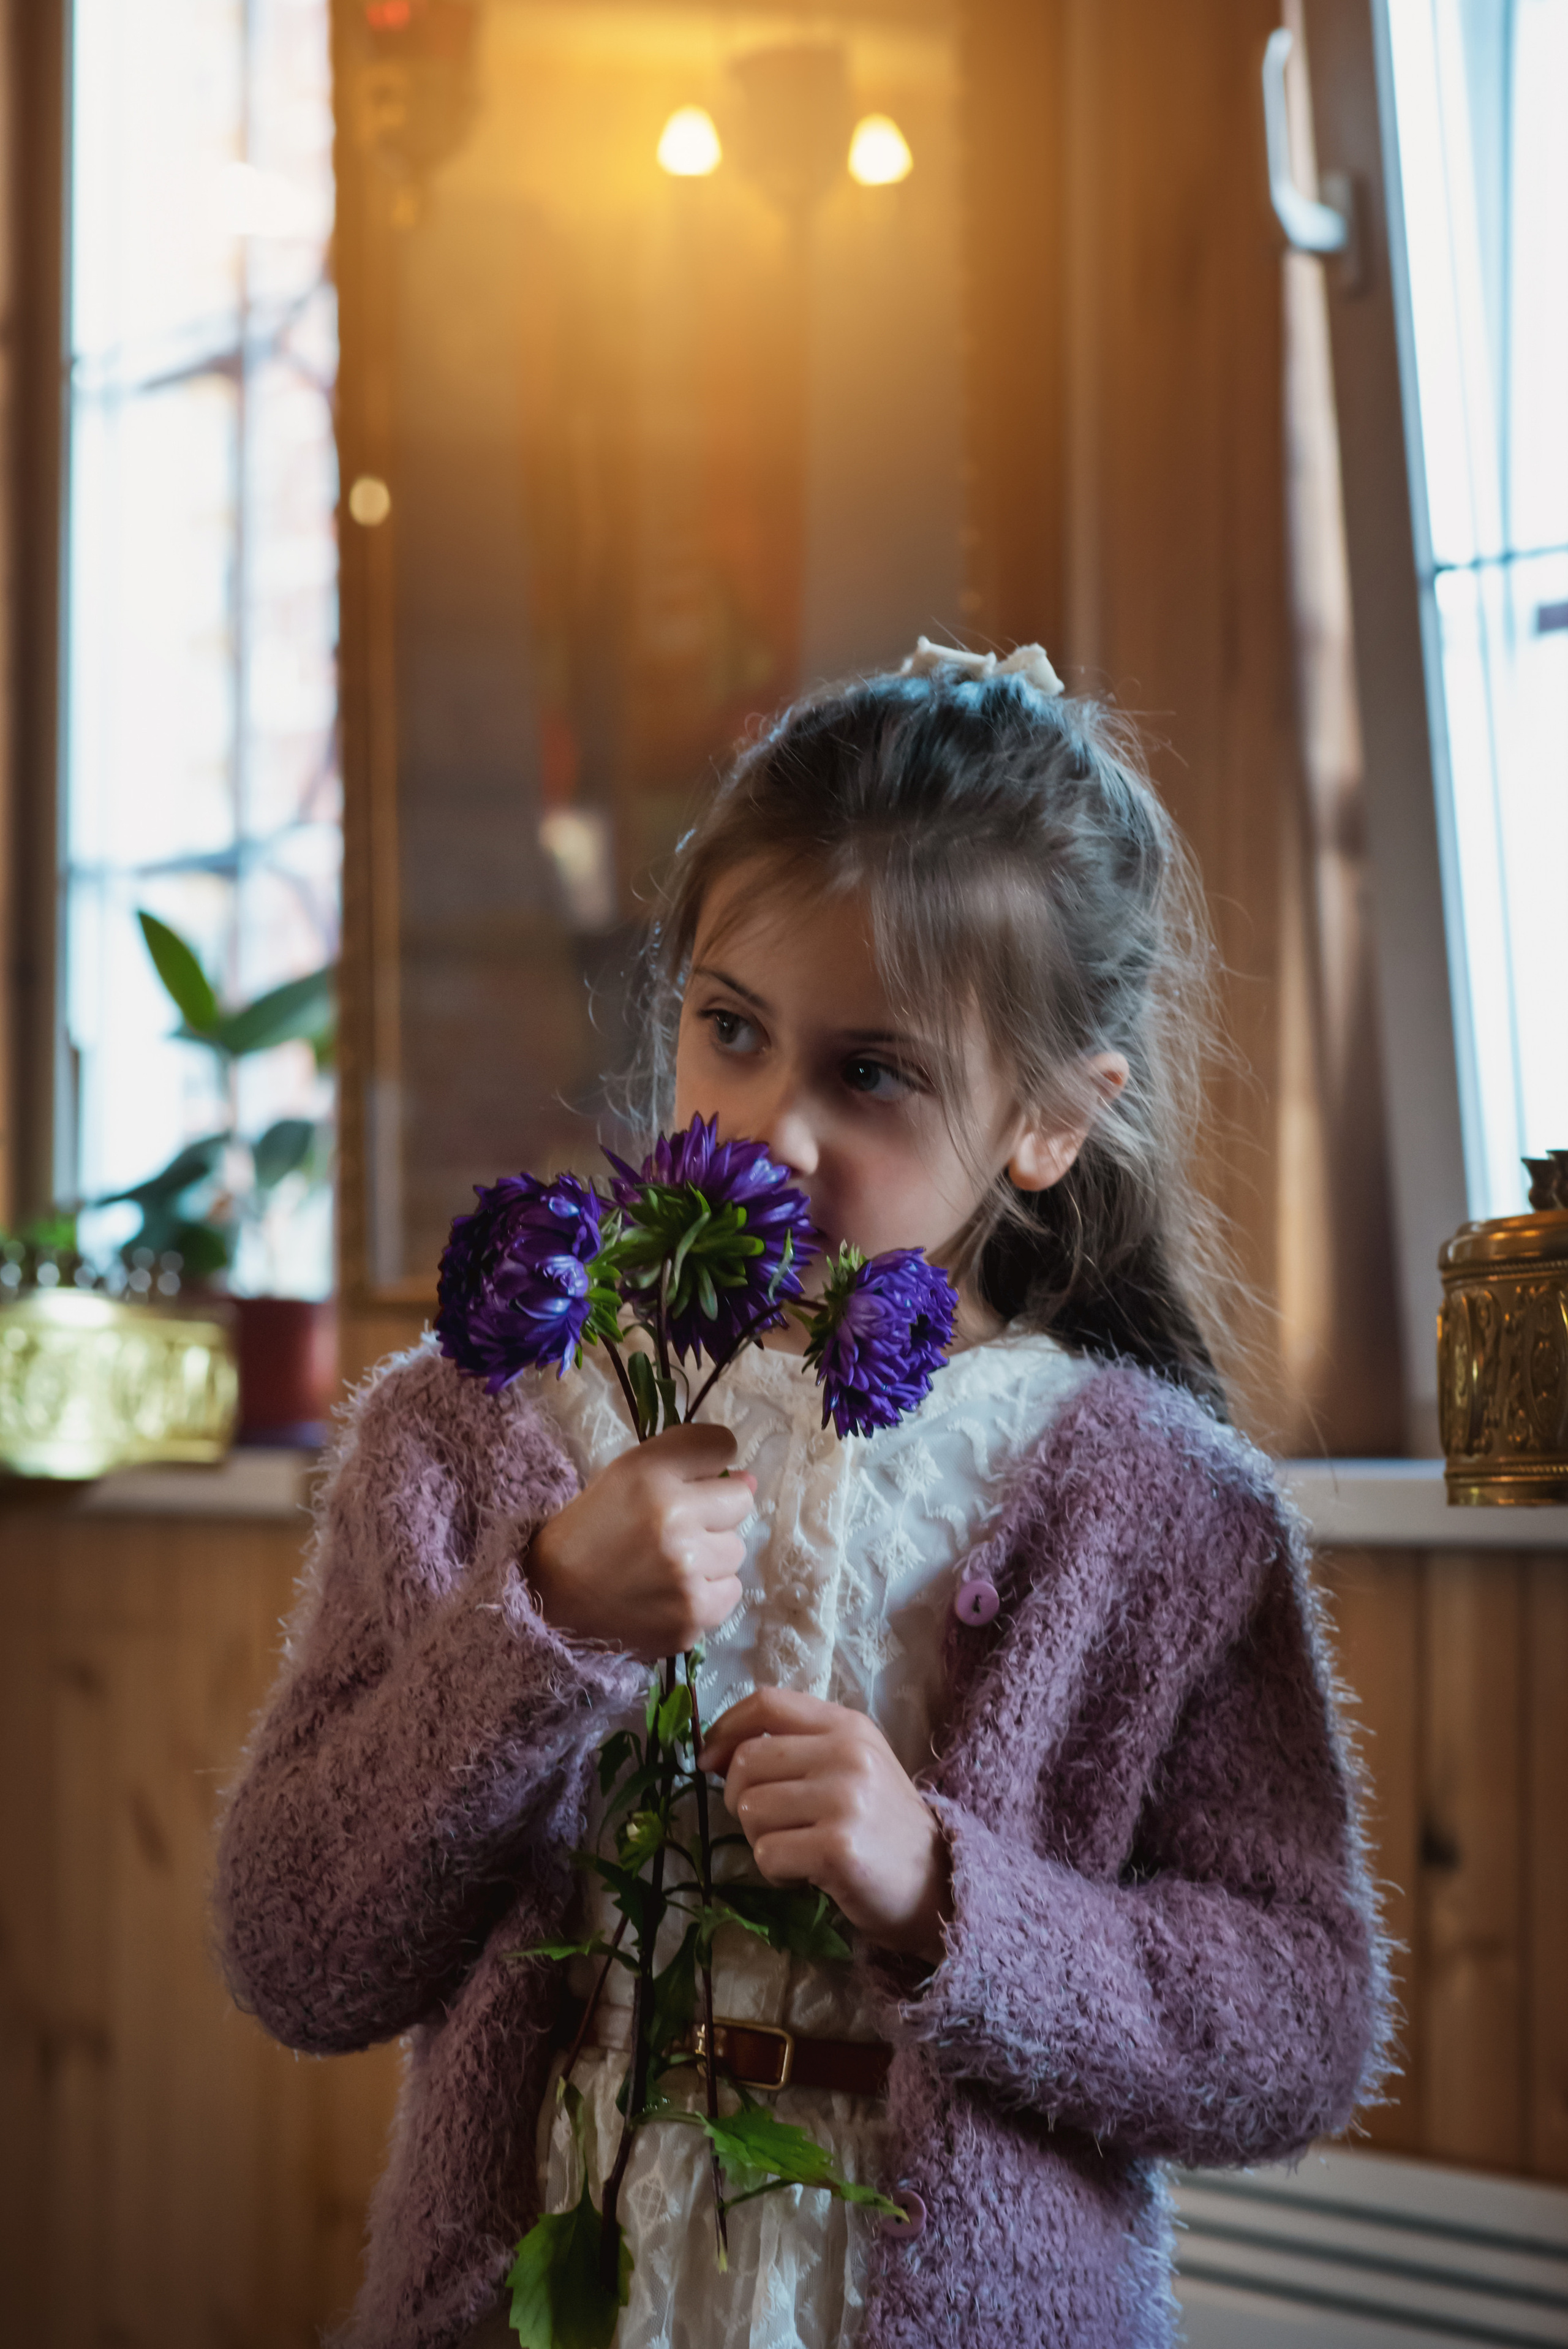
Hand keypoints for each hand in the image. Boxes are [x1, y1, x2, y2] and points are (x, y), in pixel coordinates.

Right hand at [527, 1422, 753, 1661]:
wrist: (552, 1602)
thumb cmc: (589, 1531)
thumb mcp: (622, 1476)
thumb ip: (684, 1465)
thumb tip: (749, 1480)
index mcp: (650, 1474)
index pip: (721, 1444)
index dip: (711, 1462)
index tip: (693, 1479)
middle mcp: (674, 1519)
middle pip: (741, 1501)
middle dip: (715, 1511)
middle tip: (677, 1528)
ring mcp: (687, 1573)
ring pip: (736, 1550)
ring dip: (711, 1555)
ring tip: (669, 1565)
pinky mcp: (693, 1616)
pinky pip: (730, 1592)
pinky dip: (707, 1592)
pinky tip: (672, 1593)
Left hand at [698, 1688, 950, 1963]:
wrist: (937, 1882)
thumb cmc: (881, 1823)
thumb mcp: (851, 1765)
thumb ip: (797, 1746)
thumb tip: (716, 1752)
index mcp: (847, 1725)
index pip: (766, 1703)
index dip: (724, 1729)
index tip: (708, 1759)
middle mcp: (846, 1753)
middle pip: (747, 1761)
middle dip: (739, 1797)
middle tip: (767, 1824)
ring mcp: (844, 1799)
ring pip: (750, 1810)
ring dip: (760, 1838)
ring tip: (796, 1848)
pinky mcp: (837, 1847)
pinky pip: (766, 1853)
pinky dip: (775, 1871)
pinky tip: (806, 1874)